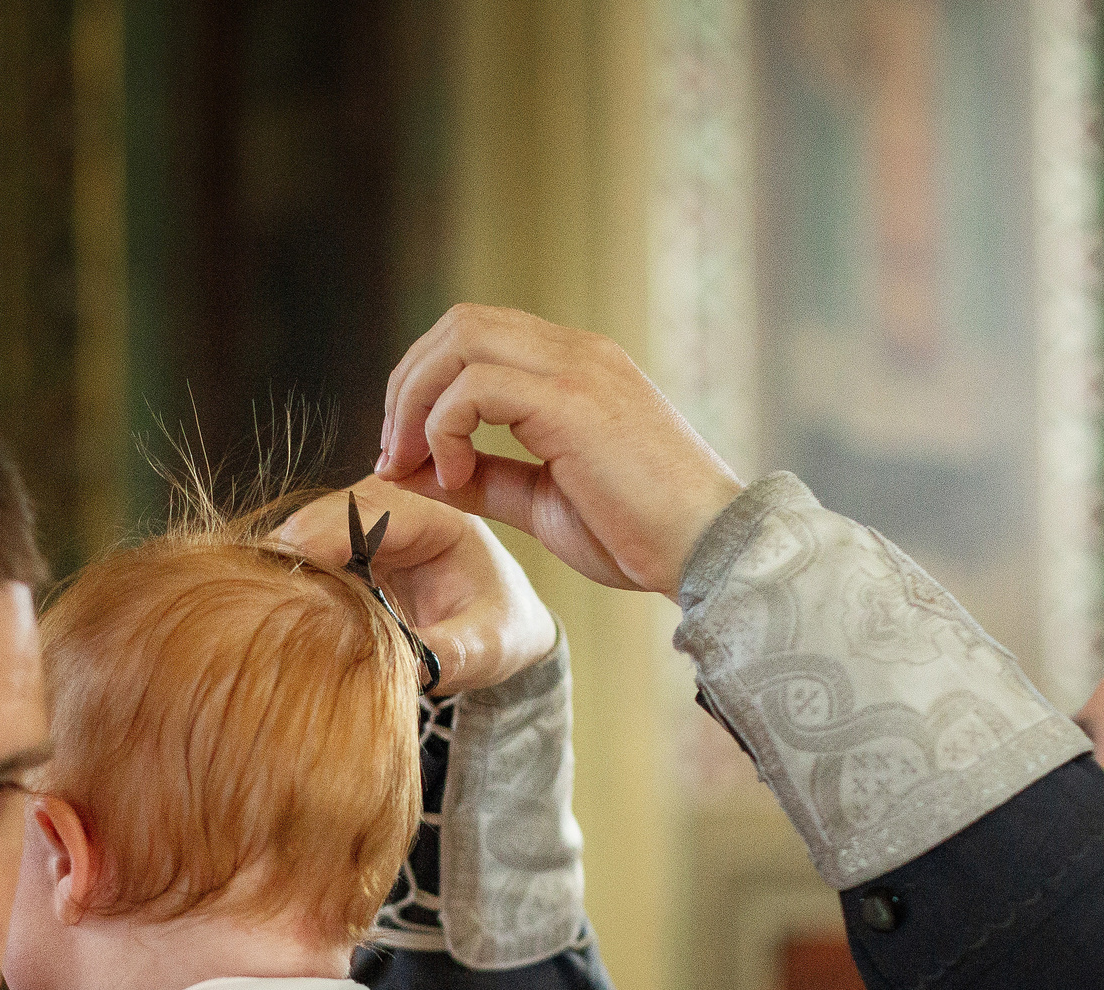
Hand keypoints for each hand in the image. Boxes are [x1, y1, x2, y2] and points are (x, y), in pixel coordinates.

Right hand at [273, 476, 557, 695]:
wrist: (501, 620)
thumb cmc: (501, 624)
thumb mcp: (491, 644)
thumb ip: (454, 652)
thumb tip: (410, 667)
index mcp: (436, 508)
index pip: (363, 515)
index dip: (316, 547)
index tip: (283, 584)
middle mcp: (392, 500)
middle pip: (317, 520)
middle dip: (286, 562)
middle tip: (257, 609)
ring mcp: (361, 518)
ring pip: (298, 537)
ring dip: (279, 574)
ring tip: (259, 614)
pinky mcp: (342, 543)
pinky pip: (300, 557)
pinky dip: (286, 583)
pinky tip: (272, 613)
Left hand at [375, 304, 744, 597]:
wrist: (709, 552)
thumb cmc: (638, 535)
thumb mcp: (539, 502)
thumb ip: (479, 476)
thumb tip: (405, 468)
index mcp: (574, 368)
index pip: (476, 336)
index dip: (423, 385)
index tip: (404, 453)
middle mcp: (576, 352)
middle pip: (458, 323)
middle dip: (407, 384)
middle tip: (395, 453)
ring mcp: (578, 368)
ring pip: (461, 338)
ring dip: (418, 400)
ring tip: (416, 463)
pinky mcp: (574, 401)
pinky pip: (477, 386)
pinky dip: (445, 427)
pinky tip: (454, 477)